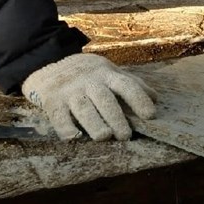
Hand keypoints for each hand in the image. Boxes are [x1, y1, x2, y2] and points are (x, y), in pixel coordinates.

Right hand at [22, 52, 156, 141]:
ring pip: (83, 109)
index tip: (150, 115)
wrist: (48, 65)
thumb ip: (131, 83)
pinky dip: (65, 128)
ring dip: (94, 123)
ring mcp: (70, 91)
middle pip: (105, 100)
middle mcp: (89, 82)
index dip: (139, 99)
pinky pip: (58, 117)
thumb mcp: (109, 72)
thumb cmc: (88, 74)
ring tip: (105, 137)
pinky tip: (74, 137)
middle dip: (116, 118)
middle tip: (126, 136)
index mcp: (106, 74)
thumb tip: (155, 98)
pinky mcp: (52, 101)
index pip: (126, 85)